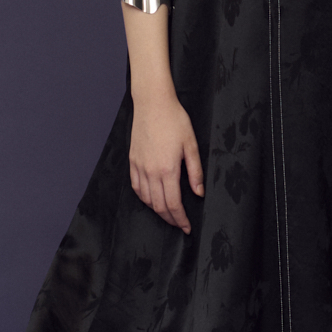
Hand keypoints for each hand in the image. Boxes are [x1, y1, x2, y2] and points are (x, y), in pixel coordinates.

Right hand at [129, 92, 203, 231]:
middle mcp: (151, 172)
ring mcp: (139, 167)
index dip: (180, 219)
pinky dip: (144, 198)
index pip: (173, 204)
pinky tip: (152, 199)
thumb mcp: (191, 145)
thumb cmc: (174, 120)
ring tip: (168, 214)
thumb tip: (199, 192)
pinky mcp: (133, 161)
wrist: (153, 104)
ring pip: (146, 199)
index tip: (187, 227)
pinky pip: (136, 187)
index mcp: (168, 169)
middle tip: (179, 225)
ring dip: (158, 211)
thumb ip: (195, 171)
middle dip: (170, 219)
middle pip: (159, 206)